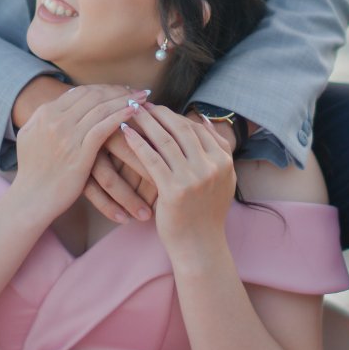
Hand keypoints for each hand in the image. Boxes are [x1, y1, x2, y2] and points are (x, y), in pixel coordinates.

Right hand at [9, 86, 143, 222]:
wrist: (31, 199)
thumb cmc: (31, 172)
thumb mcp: (29, 137)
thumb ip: (41, 119)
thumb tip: (55, 106)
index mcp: (45, 113)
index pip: (81, 91)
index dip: (105, 88)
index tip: (121, 90)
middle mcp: (55, 120)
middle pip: (94, 96)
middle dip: (119, 91)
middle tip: (137, 92)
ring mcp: (67, 135)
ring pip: (102, 108)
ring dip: (125, 100)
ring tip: (143, 98)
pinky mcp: (79, 153)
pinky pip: (104, 127)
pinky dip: (121, 116)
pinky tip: (135, 113)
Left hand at [117, 101, 237, 257]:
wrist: (199, 246)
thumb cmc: (206, 212)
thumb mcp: (223, 179)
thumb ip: (218, 149)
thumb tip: (203, 119)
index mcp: (223, 161)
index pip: (196, 129)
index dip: (174, 115)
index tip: (157, 107)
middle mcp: (211, 167)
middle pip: (181, 129)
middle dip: (159, 113)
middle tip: (140, 103)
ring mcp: (193, 178)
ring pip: (165, 140)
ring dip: (146, 122)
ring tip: (130, 112)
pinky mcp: (173, 190)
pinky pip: (152, 158)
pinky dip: (137, 142)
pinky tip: (124, 132)